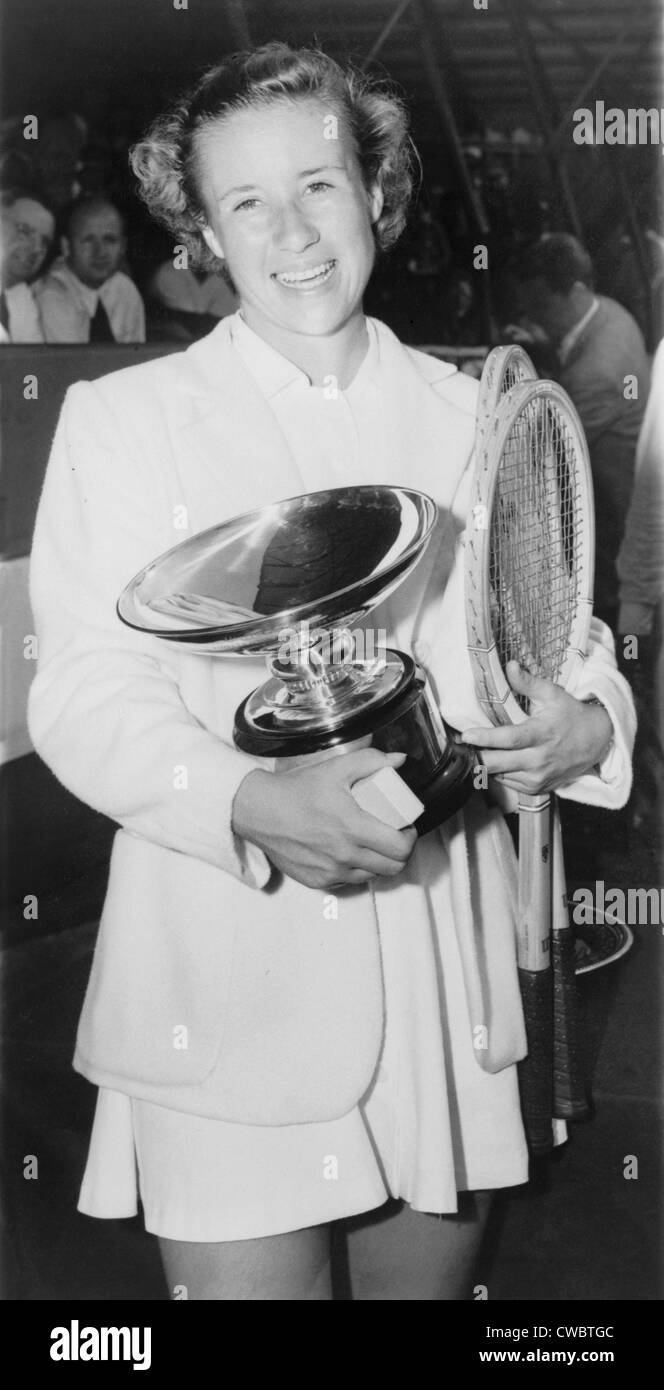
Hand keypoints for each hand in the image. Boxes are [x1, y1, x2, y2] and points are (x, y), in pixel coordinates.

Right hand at [231, 750, 417, 890]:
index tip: (406, 828)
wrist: (259, 811)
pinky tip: (350, 852)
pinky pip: (348, 881)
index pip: (400, 848)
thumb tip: (399, 760)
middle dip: (400, 852)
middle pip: (392, 867)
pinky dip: (355, 869)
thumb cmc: (296, 790)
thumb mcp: (336, 768)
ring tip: (374, 844)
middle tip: (394, 836)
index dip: (410, 839)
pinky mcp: (317, 881)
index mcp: (352, 828)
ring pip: (372, 876)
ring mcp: (330, 872)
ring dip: (379, 862)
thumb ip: (371, 760)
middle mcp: (343, 856)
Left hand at [460, 661, 612, 794]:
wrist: (596, 741)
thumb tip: (510, 665)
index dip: (485, 738)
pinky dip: (498, 773)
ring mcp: (539, 777)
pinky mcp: (537, 789)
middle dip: (476, 756)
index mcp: (542, 734)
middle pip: (499, 763)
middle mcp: (540, 760)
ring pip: (499, 775)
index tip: (466, 735)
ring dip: (486, 764)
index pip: (509, 739)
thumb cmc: (570, 715)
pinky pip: (508, 783)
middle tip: (461, 746)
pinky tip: (498, 760)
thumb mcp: (552, 694)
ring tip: (477, 750)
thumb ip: (528, 682)